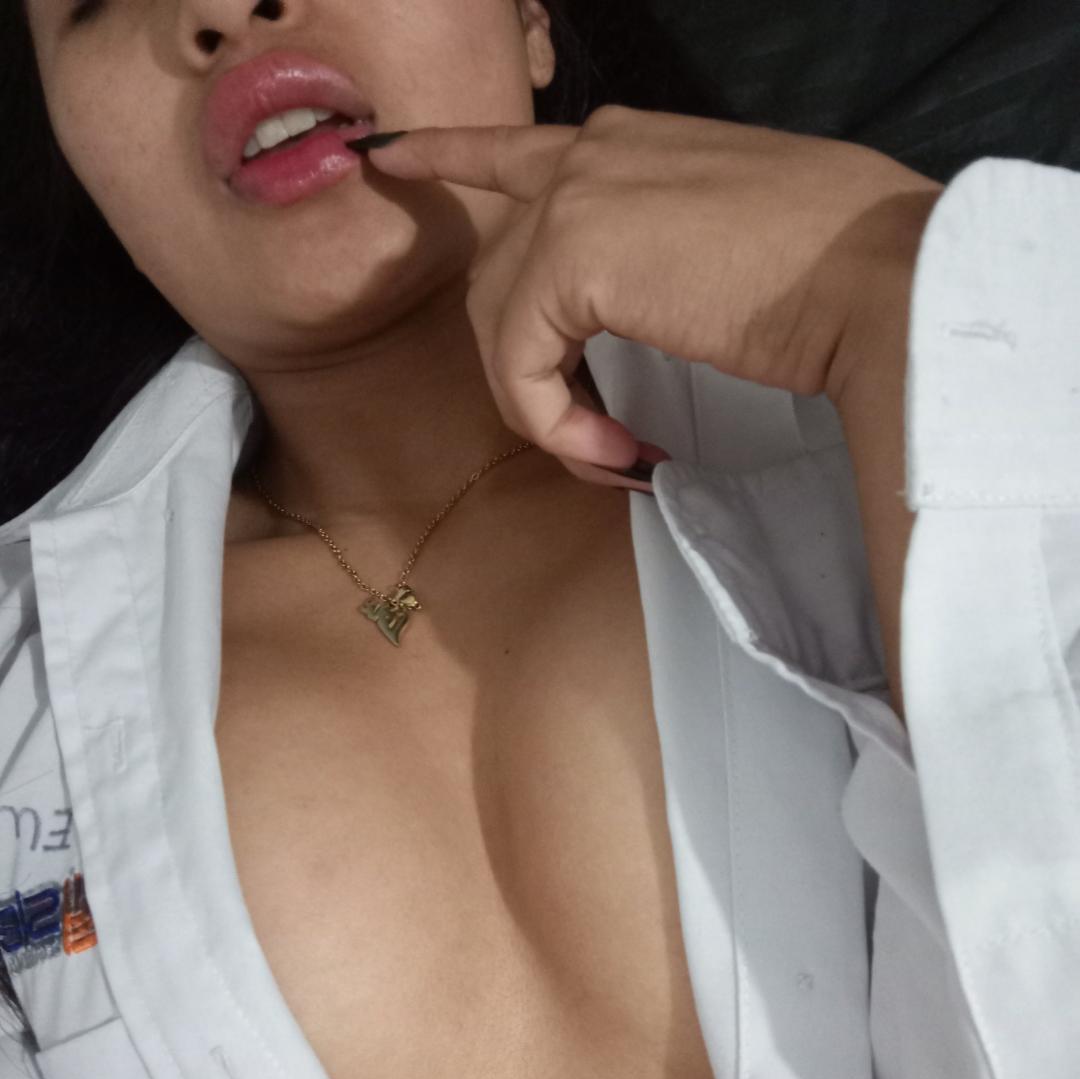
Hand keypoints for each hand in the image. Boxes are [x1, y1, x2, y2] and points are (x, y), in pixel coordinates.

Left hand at [362, 106, 941, 486]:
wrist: (878, 277)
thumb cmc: (839, 271)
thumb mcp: (730, 237)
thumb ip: (661, 245)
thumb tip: (641, 298)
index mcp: (628, 143)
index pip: (510, 150)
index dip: (445, 155)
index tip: (390, 161)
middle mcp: (588, 154)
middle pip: (496, 276)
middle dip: (525, 372)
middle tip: (596, 440)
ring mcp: (574, 198)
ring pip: (499, 328)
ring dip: (546, 413)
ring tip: (616, 456)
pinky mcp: (571, 257)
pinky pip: (520, 367)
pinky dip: (557, 425)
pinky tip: (617, 452)